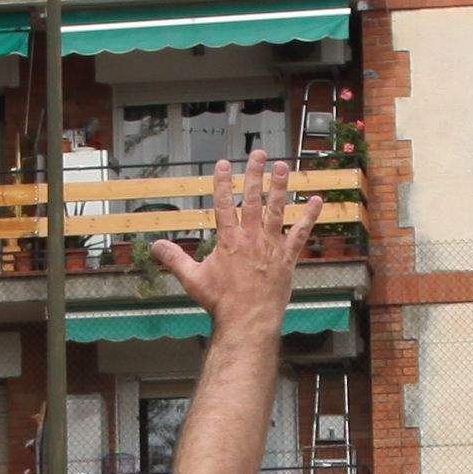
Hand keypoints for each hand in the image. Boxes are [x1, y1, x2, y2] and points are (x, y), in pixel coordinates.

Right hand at [143, 145, 304, 332]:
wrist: (247, 320)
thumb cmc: (219, 301)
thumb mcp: (192, 279)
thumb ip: (174, 259)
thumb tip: (155, 246)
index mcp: (228, 240)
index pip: (224, 204)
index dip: (223, 182)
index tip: (224, 163)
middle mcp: (251, 238)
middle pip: (252, 199)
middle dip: (254, 174)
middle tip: (258, 153)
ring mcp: (271, 246)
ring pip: (277, 210)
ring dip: (280, 187)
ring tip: (282, 166)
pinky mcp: (287, 258)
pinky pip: (300, 234)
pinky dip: (309, 217)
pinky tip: (317, 200)